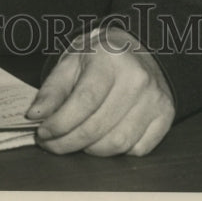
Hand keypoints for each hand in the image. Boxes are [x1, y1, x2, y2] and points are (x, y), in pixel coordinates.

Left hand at [26, 28, 174, 156]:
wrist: (135, 49)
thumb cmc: (99, 57)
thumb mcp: (71, 62)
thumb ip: (52, 89)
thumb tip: (36, 116)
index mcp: (110, 57)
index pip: (84, 101)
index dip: (60, 123)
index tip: (43, 134)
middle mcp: (137, 77)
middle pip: (98, 127)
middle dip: (68, 142)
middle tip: (52, 144)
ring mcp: (155, 97)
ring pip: (118, 143)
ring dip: (91, 150)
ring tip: (76, 140)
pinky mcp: (166, 114)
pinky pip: (137, 149)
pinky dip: (116, 151)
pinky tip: (104, 137)